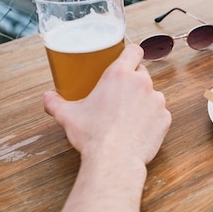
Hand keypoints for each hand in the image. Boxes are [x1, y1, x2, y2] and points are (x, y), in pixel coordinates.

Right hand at [43, 44, 170, 164]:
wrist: (114, 160)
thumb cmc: (93, 136)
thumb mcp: (68, 116)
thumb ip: (56, 103)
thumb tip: (48, 98)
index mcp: (119, 75)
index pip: (133, 51)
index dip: (131, 54)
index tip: (127, 59)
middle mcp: (141, 83)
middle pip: (141, 73)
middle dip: (132, 81)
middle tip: (120, 95)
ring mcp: (156, 100)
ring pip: (152, 94)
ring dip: (143, 101)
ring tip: (128, 116)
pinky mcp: (165, 118)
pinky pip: (160, 113)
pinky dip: (152, 119)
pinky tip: (139, 129)